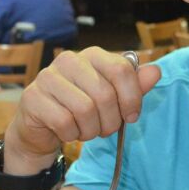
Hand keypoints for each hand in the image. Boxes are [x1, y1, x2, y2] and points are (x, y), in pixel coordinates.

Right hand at [4, 47, 161, 174]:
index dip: (132, 98)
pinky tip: (69, 132)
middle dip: (111, 120)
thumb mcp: (114, 98)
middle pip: (104, 94)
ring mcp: (47, 77)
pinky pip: (64, 122)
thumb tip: (156, 71)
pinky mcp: (33, 98)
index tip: (132, 116)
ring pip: (85, 110)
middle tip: (106, 129)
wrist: (44, 126)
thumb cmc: (83, 108)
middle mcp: (68, 60)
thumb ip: (134, 85)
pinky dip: (72, 134)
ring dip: (91, 129)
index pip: (121, 70)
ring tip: (87, 130)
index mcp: (92, 55)